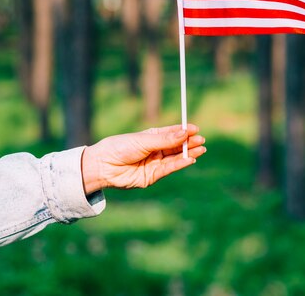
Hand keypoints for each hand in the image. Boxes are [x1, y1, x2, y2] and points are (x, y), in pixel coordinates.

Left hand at [81, 124, 205, 193]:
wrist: (103, 166)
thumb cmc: (120, 147)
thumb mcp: (144, 141)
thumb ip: (164, 140)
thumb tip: (184, 133)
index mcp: (151, 137)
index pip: (171, 133)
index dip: (184, 131)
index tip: (195, 129)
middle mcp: (154, 150)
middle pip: (176, 146)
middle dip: (189, 143)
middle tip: (201, 140)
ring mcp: (154, 163)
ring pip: (175, 157)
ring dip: (188, 153)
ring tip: (200, 148)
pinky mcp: (152, 176)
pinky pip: (169, 169)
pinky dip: (180, 164)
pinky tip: (190, 159)